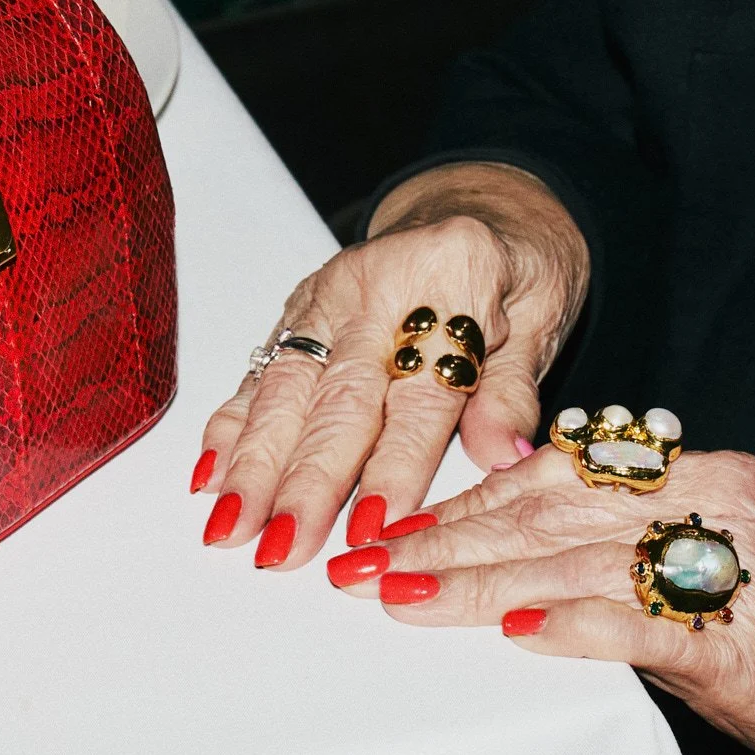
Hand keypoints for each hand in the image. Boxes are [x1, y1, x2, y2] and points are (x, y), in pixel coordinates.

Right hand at [194, 162, 588, 569]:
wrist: (478, 207)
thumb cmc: (515, 270)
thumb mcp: (544, 317)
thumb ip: (515, 388)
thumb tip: (504, 454)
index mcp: (452, 279)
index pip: (421, 392)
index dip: (396, 465)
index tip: (375, 528)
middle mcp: (377, 285)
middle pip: (337, 397)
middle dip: (303, 481)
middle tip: (281, 547)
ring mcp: (328, 297)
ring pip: (285, 389)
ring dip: (254, 464)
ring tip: (232, 525)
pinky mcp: (297, 311)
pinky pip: (260, 373)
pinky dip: (231, 427)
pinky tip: (210, 475)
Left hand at [334, 445, 754, 754]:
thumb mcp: (721, 536)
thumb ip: (629, 526)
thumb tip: (527, 534)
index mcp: (694, 472)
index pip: (552, 477)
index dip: (465, 500)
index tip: (399, 521)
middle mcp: (703, 505)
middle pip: (542, 516)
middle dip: (443, 541)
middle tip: (370, 562)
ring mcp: (719, 569)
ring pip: (568, 564)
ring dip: (474, 584)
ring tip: (403, 597)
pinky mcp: (733, 643)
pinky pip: (635, 626)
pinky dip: (568, 626)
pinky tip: (511, 632)